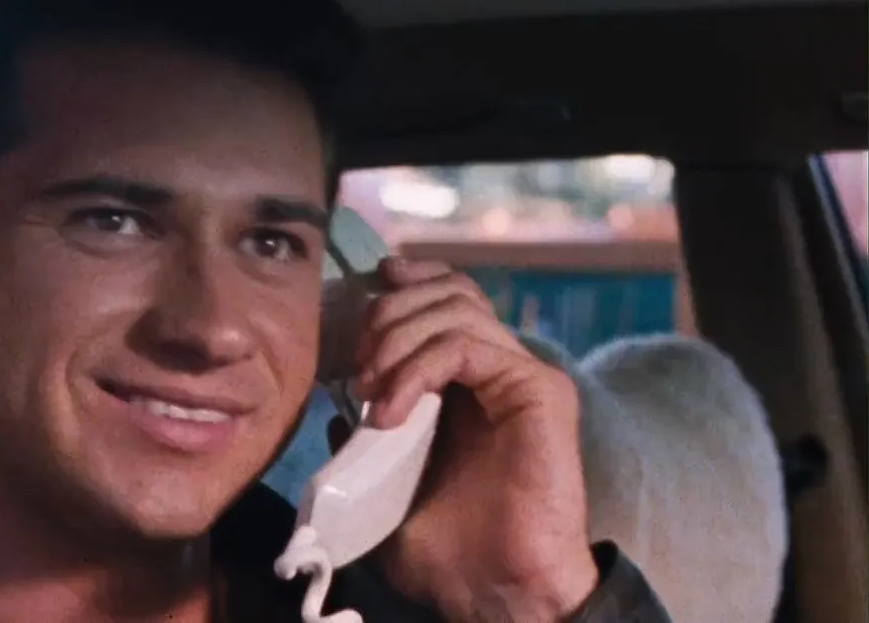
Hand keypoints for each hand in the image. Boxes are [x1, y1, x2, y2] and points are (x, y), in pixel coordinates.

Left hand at [329, 257, 597, 621]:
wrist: (497, 593)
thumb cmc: (452, 554)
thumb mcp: (385, 495)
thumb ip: (365, 452)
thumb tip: (337, 420)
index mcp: (470, 384)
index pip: (446, 296)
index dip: (406, 283)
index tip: (366, 291)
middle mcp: (501, 369)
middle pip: (448, 291)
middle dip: (387, 315)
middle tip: (357, 368)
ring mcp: (522, 375)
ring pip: (455, 310)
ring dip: (396, 341)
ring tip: (370, 393)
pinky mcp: (538, 390)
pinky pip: (467, 347)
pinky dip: (418, 367)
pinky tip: (391, 410)